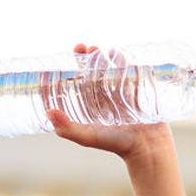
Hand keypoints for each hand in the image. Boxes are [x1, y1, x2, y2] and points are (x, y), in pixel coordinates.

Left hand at [47, 43, 173, 159]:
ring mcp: (123, 92)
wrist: (147, 148)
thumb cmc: (115, 144)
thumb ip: (67, 128)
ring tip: (100, 49)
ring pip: (113, 68)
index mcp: (92, 104)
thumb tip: (48, 112)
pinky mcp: (138, 91)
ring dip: (106, 56)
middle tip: (85, 48)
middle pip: (96, 69)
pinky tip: (119, 53)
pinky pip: (131, 72)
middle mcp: (106, 96)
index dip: (76, 65)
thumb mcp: (87, 136)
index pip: (81, 79)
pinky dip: (125, 61)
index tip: (73, 53)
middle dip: (90, 56)